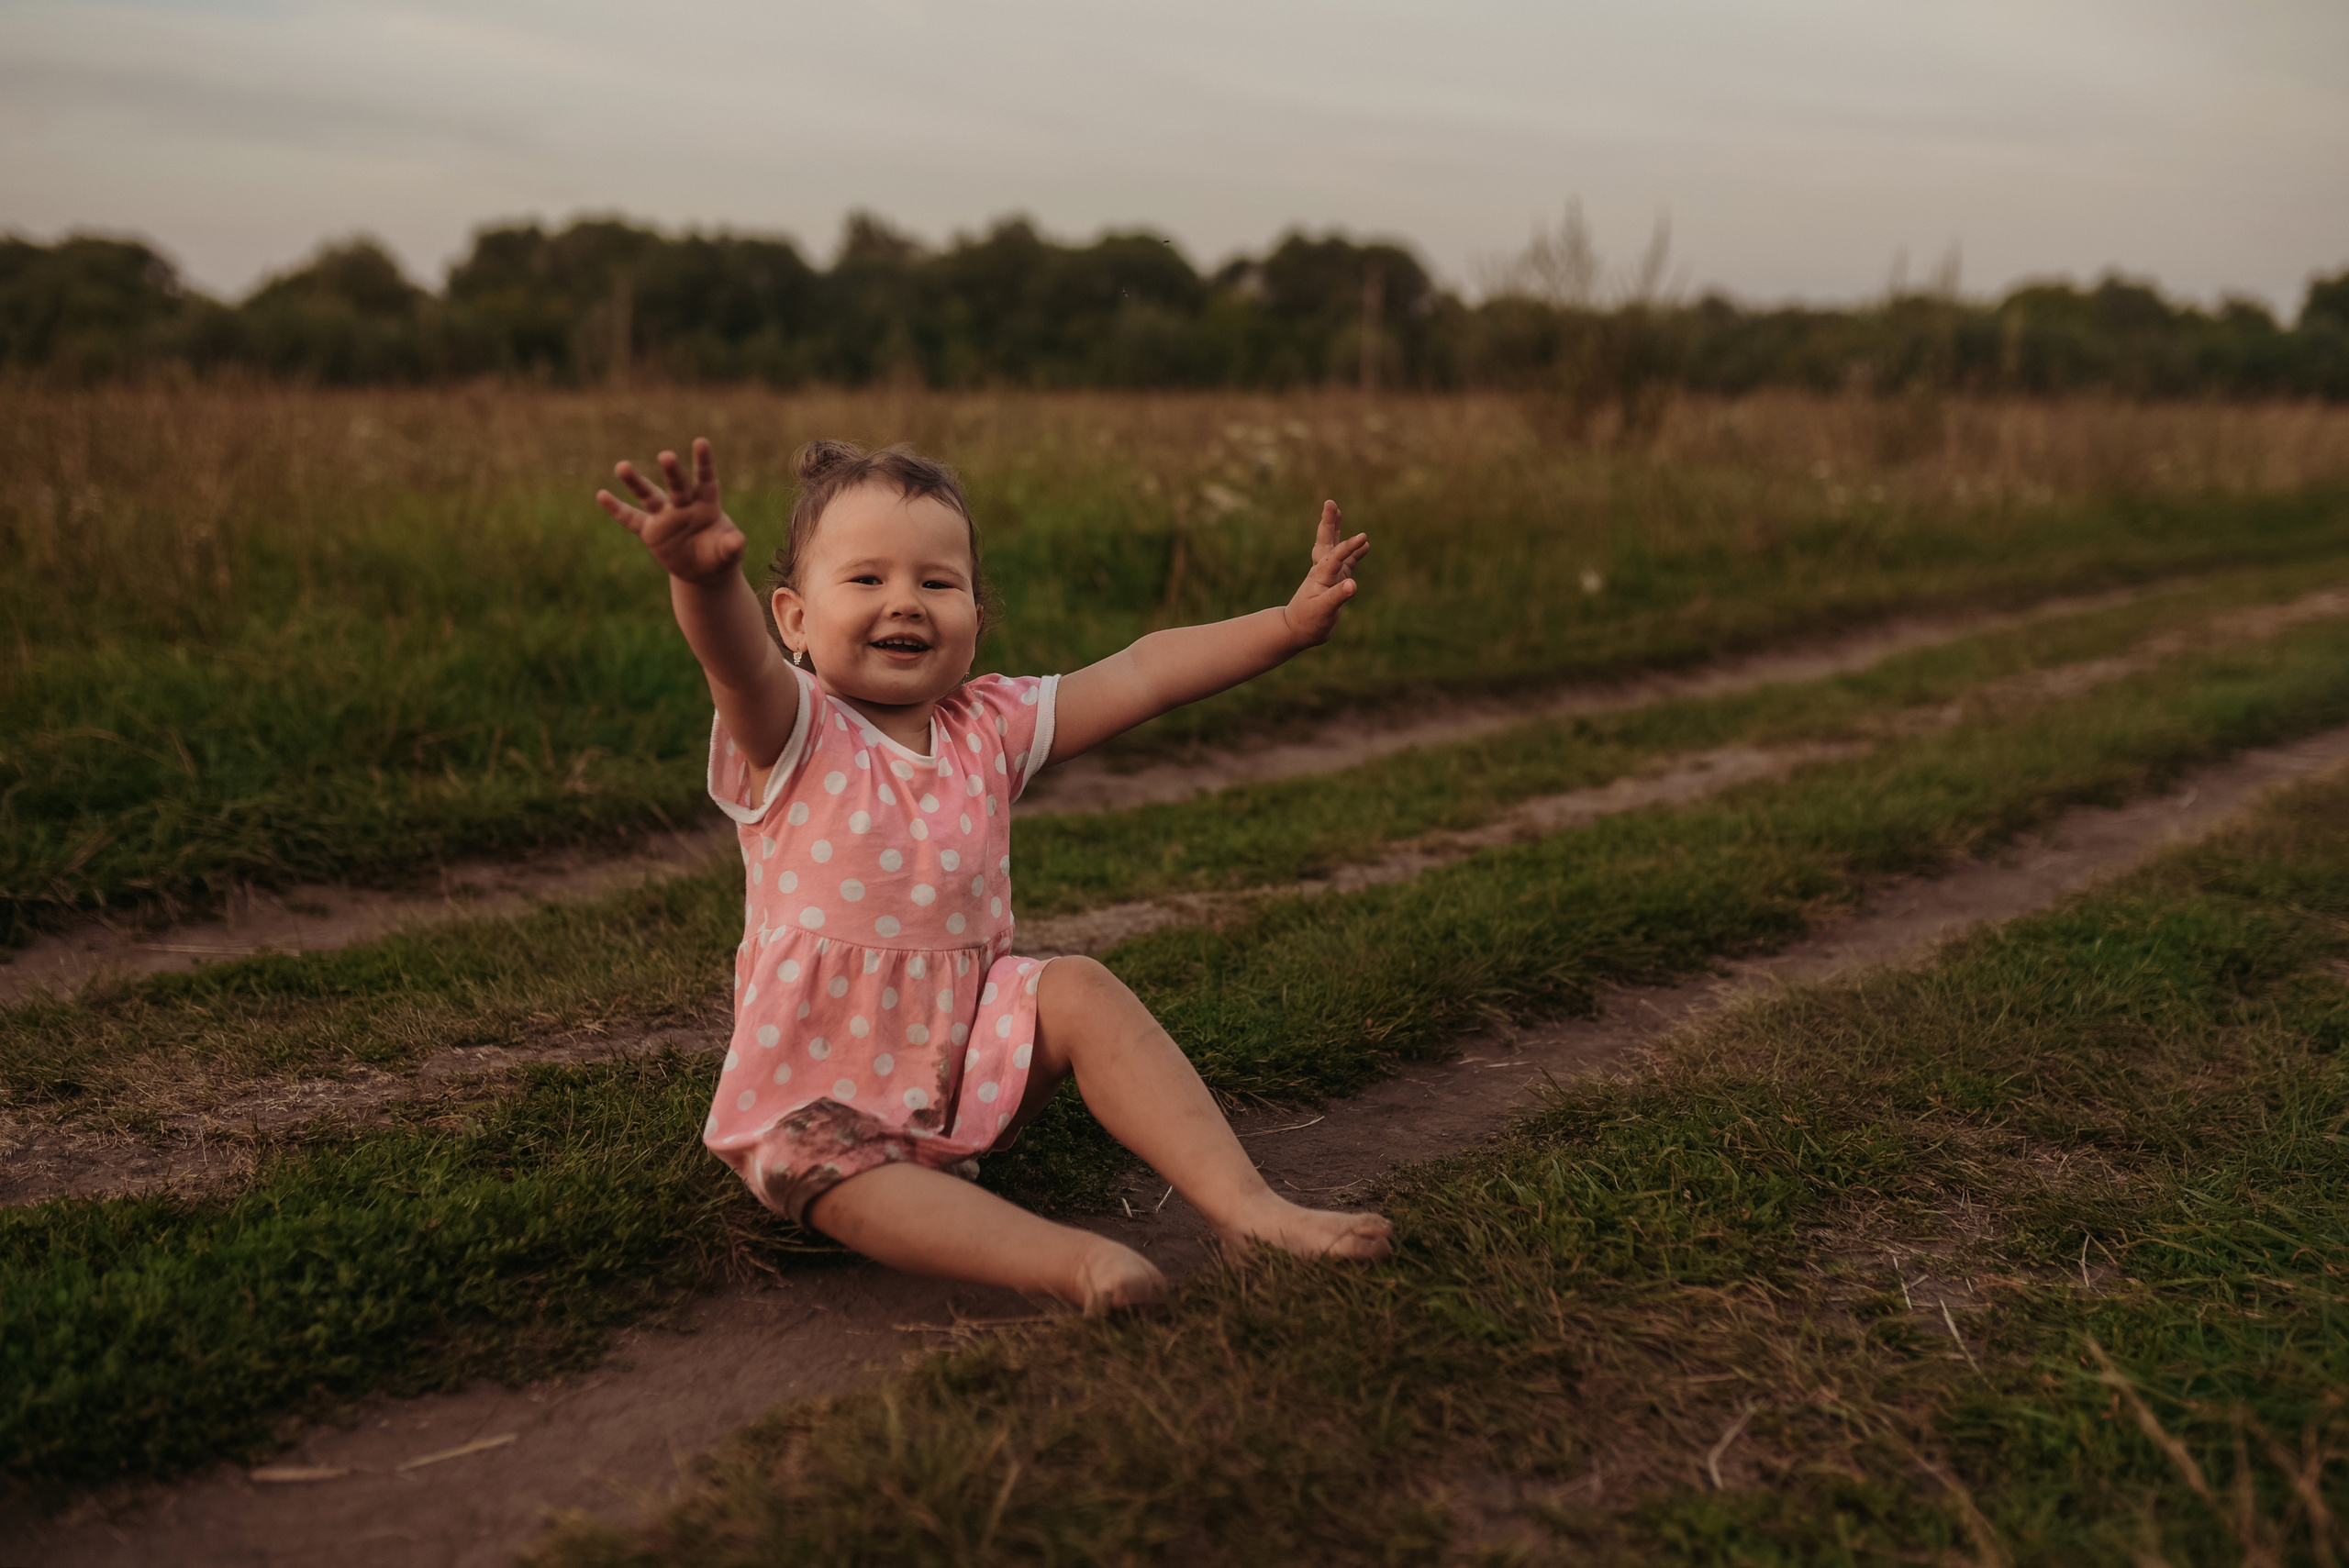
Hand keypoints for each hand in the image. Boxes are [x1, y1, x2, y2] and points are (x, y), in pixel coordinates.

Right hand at [596, 437, 745, 585]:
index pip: (705, 479)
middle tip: (666, 456)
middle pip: (677, 485)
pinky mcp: (650, 530)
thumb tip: (738, 541)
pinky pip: (631, 518)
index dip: (704, 462)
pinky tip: (602, 495)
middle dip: (672, 472)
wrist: (703, 569)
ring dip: (636, 482)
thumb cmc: (719, 553)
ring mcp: (664, 515)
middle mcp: (683, 504)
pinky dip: (617, 508)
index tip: (701, 442)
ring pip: (649, 495)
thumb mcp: (728, 552)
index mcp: (706, 503)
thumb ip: (732, 545)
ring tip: (622, 466)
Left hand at [1281, 501, 1368, 646]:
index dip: (1349, 547)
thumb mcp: (1323, 611)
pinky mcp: (1335, 582)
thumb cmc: (1308, 622)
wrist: (1298, 631)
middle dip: (1329, 523)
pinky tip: (1365, 546)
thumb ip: (1337, 597)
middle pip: (1326, 541)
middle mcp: (1323, 570)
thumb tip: (1352, 585)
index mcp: (1321, 575)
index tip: (1363, 538)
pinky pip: (1346, 562)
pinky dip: (1354, 553)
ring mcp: (1329, 575)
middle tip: (1330, 503)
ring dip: (1338, 531)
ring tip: (1339, 512)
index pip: (1336, 556)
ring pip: (1335, 548)